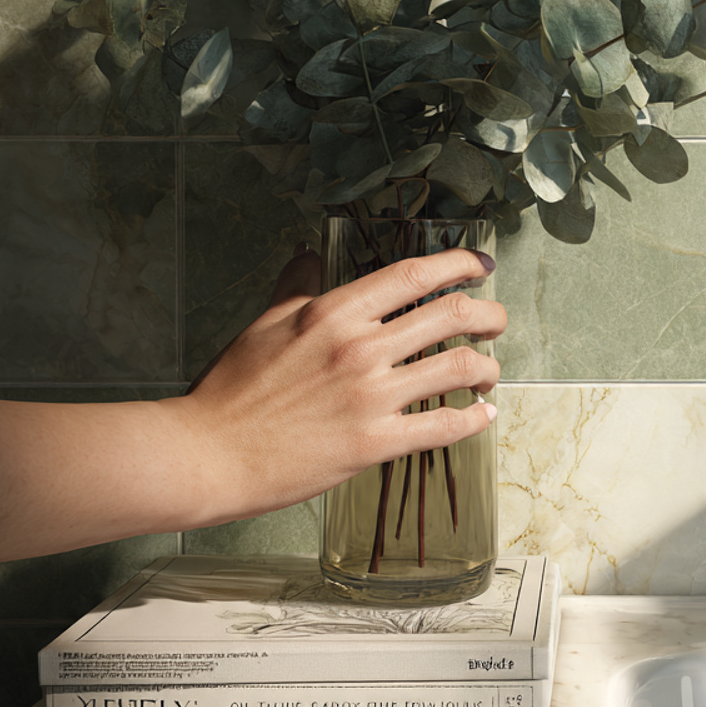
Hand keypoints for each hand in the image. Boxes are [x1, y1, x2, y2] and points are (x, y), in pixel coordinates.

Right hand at [176, 244, 505, 524]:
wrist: (209, 454)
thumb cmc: (231, 391)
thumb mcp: (264, 325)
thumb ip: (297, 286)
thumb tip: (310, 253)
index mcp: (334, 312)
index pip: (414, 276)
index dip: (459, 265)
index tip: (481, 265)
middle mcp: (360, 347)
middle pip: (450, 316)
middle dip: (488, 315)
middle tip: (496, 321)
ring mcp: (371, 396)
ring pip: (458, 368)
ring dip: (487, 366)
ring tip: (490, 370)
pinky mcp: (375, 443)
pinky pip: (444, 427)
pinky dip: (475, 419)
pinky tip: (483, 415)